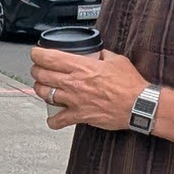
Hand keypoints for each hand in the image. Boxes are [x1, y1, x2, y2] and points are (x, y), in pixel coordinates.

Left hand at [29, 44, 146, 132]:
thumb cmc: (129, 84)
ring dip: (40, 90)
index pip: (49, 58)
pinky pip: (58, 120)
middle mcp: (73, 83)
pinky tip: (53, 118)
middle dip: (36, 71)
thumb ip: (103, 54)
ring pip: (45, 94)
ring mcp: (74, 100)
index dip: (37, 54)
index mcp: (81, 66)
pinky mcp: (79, 116)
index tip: (36, 53)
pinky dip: (53, 121)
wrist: (138, 105)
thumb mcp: (116, 60)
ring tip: (43, 88)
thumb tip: (98, 53)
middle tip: (38, 69)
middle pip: (42, 75)